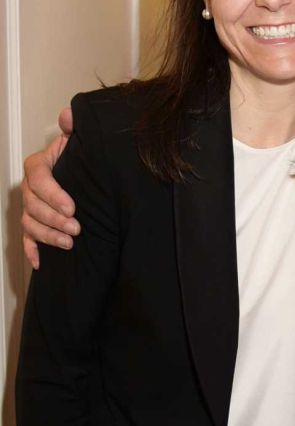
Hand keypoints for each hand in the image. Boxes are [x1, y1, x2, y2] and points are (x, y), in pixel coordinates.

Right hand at [21, 108, 79, 268]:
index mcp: (40, 165)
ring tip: (70, 242)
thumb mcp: (81, 142)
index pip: (38, 178)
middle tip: (76, 227)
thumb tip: (68, 116)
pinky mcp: (36, 224)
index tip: (72, 207)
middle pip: (32, 204)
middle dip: (53, 218)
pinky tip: (40, 262)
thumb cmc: (82, 159)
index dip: (52, 194)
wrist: (88, 174)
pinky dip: (32, 251)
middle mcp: (31, 187)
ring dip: (48, 235)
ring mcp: (31, 207)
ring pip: (30, 223)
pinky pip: (27, 239)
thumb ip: (74, 129)